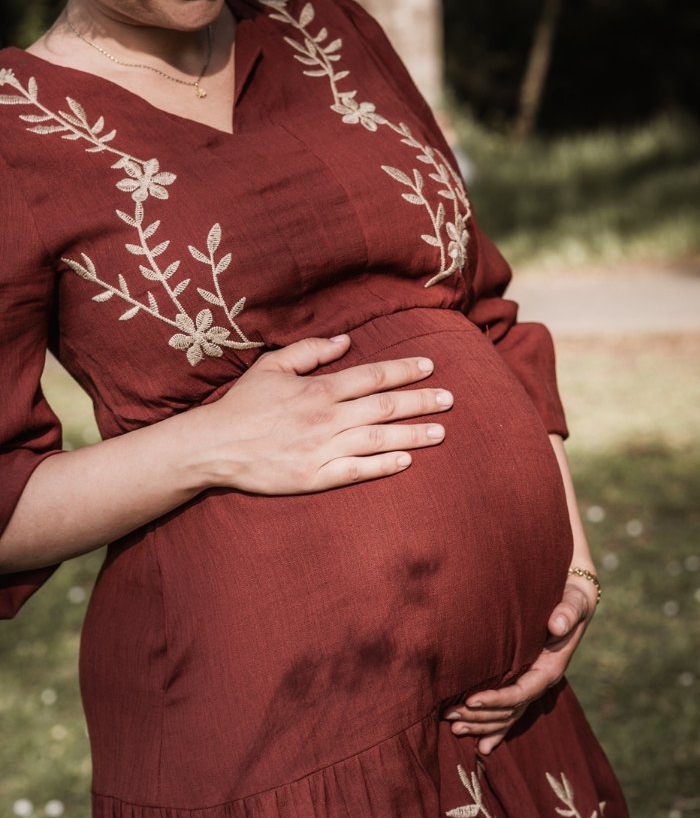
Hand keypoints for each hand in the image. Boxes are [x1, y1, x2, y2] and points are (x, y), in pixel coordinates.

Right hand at [195, 334, 452, 494]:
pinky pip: (356, 471)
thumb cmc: (242, 405)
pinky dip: (383, 466)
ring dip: (412, 434)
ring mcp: (322, 450)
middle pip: (384, 407)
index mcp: (318, 390)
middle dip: (420, 402)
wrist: (213, 446)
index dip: (404, 370)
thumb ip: (310, 351)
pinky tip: (406, 461)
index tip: (430, 367)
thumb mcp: (272, 366)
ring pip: (378, 439)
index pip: (372, 376)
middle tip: (450, 400)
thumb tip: (346, 340)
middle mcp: (326, 418)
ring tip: (440, 432)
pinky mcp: (314, 477)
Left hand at [444, 574, 597, 754]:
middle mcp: (541, 680)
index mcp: (551, 666)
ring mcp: (533, 683)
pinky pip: (510, 709)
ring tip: (454, 728)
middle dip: (481, 716)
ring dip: (482, 723)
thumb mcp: (574, 601)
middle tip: (449, 716)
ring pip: (507, 713)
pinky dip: (495, 728)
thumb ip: (568, 612)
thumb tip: (557, 624)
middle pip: (510, 709)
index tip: (470, 699)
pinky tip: (481, 747)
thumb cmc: (572, 597)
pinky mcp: (524, 679)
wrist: (576, 597)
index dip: (497, 699)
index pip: (522, 691)